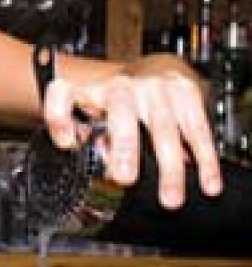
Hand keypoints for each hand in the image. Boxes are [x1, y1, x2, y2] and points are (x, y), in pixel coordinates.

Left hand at [42, 71, 222, 209]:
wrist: (150, 70)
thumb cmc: (115, 99)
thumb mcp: (90, 113)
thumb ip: (87, 138)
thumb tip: (101, 165)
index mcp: (89, 91)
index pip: (63, 94)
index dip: (60, 116)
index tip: (67, 142)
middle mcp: (121, 87)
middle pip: (121, 110)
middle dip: (124, 144)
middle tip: (124, 177)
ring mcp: (155, 88)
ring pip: (163, 127)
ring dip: (169, 166)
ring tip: (169, 197)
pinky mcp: (185, 93)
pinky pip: (196, 129)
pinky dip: (204, 159)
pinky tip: (206, 181)